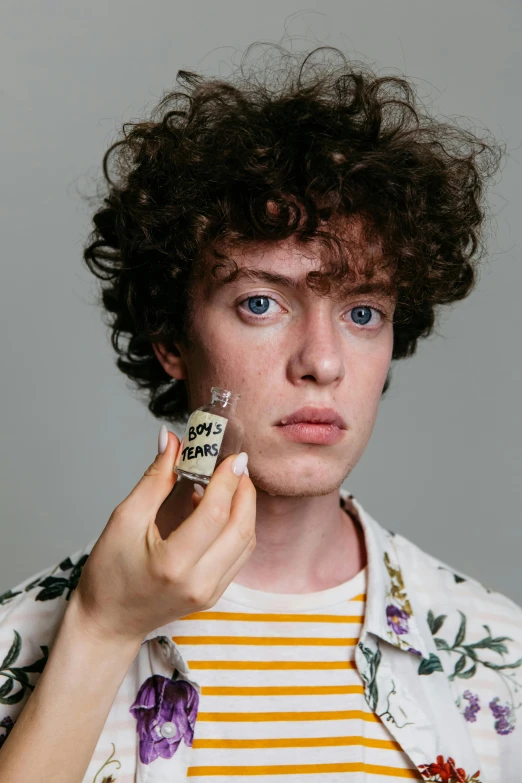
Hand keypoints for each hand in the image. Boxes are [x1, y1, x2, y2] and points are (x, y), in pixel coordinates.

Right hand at [70, 431, 254, 643]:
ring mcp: (211, 592)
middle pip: (241, 528)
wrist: (108, 622)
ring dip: (244, 508)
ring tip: (229, 483)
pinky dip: (237, 528)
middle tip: (237, 465)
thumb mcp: (125, 519)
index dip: (228, 480)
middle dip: (245, 491)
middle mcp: (199, 582)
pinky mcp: (215, 595)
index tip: (233, 456)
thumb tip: (173, 441)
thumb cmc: (109, 573)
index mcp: (173, 564)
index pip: (216, 514)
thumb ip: (156, 478)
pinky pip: (239, 555)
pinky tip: (221, 510)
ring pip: (246, 542)